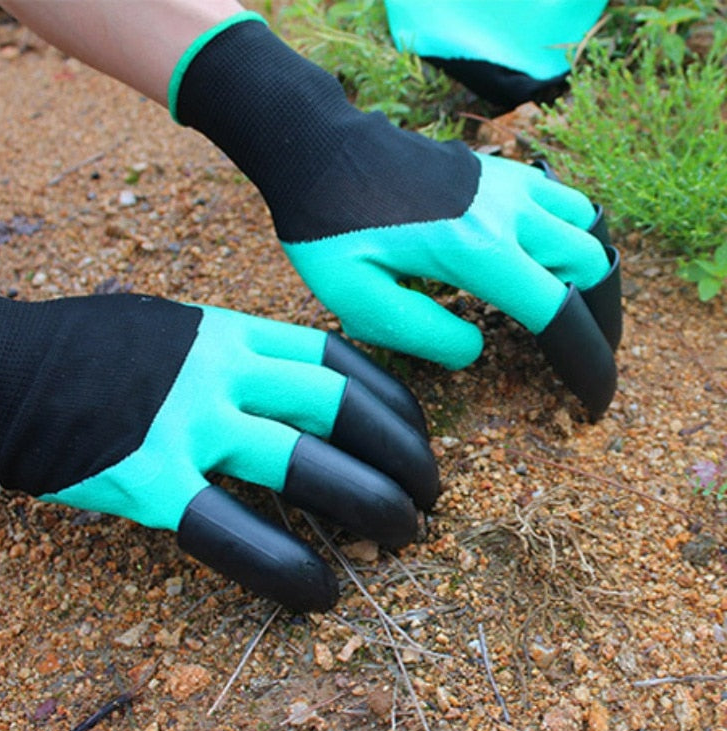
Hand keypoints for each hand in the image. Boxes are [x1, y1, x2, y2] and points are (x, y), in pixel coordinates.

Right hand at [0, 267, 437, 610]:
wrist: (1, 365)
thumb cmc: (89, 349)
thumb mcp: (176, 328)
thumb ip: (234, 351)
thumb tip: (285, 380)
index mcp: (232, 332)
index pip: (340, 360)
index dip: (394, 403)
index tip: (419, 440)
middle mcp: (221, 370)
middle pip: (341, 409)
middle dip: (402, 457)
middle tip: (430, 498)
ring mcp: (187, 423)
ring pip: (304, 465)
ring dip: (368, 505)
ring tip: (401, 539)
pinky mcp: (149, 481)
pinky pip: (234, 531)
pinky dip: (285, 567)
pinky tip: (319, 594)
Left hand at [173, 17, 620, 416]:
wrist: (319, 151)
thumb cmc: (327, 227)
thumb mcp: (356, 299)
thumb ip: (422, 334)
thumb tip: (477, 349)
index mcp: (475, 248)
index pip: (558, 309)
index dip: (584, 359)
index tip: (593, 397)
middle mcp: (505, 209)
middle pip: (590, 263)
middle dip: (594, 314)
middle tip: (574, 350)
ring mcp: (505, 182)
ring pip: (585, 223)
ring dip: (581, 267)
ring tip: (558, 305)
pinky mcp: (494, 170)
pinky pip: (558, 197)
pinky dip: (565, 231)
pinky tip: (535, 257)